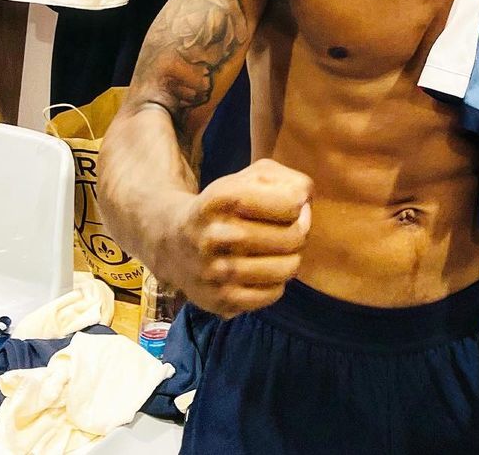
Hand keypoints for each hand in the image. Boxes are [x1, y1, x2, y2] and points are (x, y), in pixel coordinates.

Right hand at [162, 159, 312, 316]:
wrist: (171, 242)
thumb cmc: (223, 206)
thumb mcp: (247, 177)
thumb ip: (284, 179)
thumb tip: (307, 197)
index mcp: (223, 197)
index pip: (290, 202)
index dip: (300, 203)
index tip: (293, 204)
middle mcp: (216, 234)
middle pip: (293, 236)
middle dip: (302, 230)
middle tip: (292, 228)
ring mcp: (215, 271)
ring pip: (286, 268)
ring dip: (293, 258)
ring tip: (282, 250)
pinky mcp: (218, 300)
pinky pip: (271, 294)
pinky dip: (278, 283)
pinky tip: (266, 270)